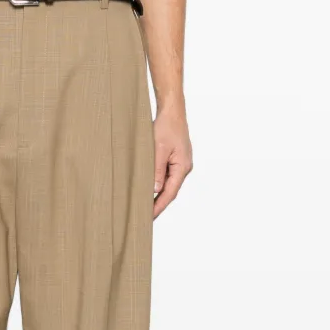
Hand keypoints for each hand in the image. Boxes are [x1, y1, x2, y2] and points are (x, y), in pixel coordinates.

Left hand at [152, 98, 192, 218]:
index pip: (170, 193)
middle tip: (145, 217)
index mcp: (182, 167)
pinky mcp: (176, 159)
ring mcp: (181, 164)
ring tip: (145, 206)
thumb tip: (156, 190)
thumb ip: (156, 170)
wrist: (172, 112)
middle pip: (171, 191)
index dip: (159, 207)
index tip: (149, 217)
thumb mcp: (158, 149)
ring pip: (169, 184)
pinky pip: (168, 175)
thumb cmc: (166, 127)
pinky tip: (149, 188)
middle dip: (158, 204)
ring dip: (158, 195)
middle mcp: (184, 168)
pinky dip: (159, 184)